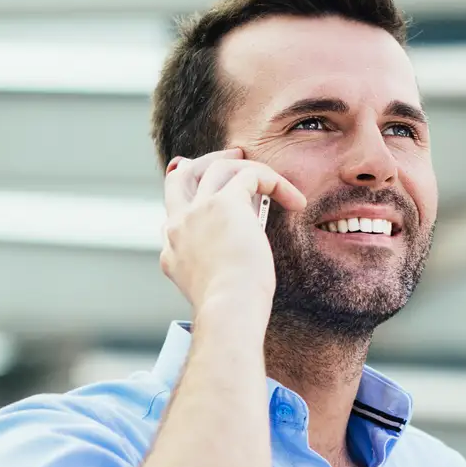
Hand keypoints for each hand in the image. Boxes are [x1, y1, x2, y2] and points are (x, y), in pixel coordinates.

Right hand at [159, 148, 307, 314]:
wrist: (228, 311)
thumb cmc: (232, 310)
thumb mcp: (215, 285)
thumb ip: (217, 263)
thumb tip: (240, 245)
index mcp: (171, 249)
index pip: (174, 211)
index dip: (192, 195)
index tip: (212, 190)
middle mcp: (177, 226)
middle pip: (181, 177)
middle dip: (205, 161)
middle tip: (233, 156)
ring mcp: (196, 212)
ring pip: (215, 167)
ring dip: (245, 167)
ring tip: (272, 178)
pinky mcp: (223, 203)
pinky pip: (250, 175)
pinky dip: (274, 182)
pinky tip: (294, 200)